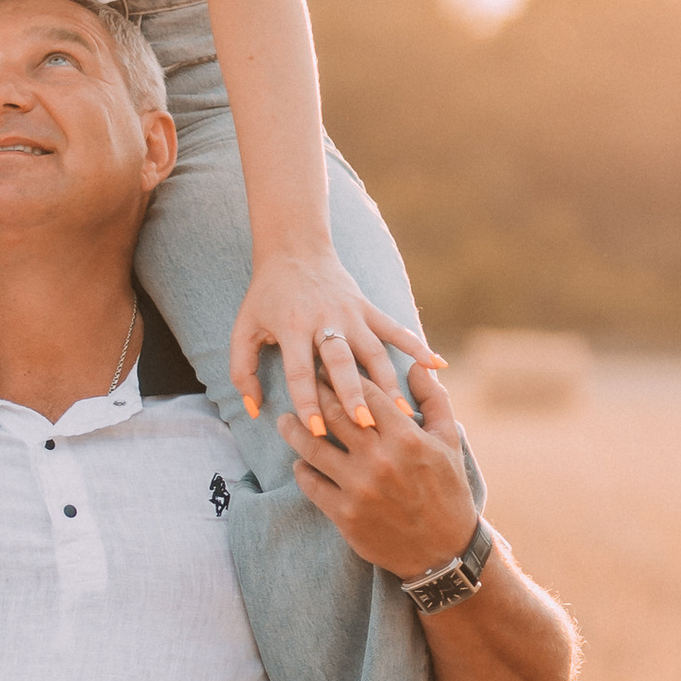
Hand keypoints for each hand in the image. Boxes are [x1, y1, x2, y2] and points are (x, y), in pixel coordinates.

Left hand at [230, 247, 431, 441]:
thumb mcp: (244, 329)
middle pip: (343, 362)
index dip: (308, 401)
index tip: (316, 430)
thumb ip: (242, 370)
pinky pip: (396, 329)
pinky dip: (417, 346)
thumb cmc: (266, 296)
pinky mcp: (369, 308)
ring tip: (404, 414)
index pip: (300, 371)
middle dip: (354, 394)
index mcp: (292, 327)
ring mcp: (352, 314)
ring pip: (375, 352)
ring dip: (388, 383)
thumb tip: (254, 409)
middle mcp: (326, 321)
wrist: (294, 250)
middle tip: (365, 424)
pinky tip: (438, 367)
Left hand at [279, 355, 478, 579]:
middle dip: (313, 394)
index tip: (327, 366)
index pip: (365, 394)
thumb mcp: (449, 441)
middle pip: (334, 414)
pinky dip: (301, 470)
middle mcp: (381, 460)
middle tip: (299, 383)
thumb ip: (433, 399)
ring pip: (314, 448)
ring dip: (294, 430)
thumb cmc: (447, 491)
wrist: (443, 551)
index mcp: (407, 438)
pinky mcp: (345, 515)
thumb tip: (414, 366)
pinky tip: (299, 462)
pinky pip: (312, 484)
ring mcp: (360, 488)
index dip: (343, 375)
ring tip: (284, 420)